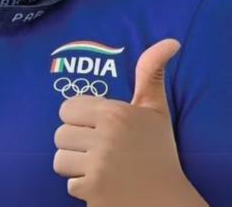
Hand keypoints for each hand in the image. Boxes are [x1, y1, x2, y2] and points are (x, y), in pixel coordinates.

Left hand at [53, 38, 204, 206]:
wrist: (168, 200)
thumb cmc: (159, 151)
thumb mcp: (155, 111)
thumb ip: (151, 73)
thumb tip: (171, 41)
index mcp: (114, 114)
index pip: (67, 109)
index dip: (79, 119)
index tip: (98, 127)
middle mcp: (105, 138)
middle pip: (60, 135)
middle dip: (76, 144)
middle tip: (101, 150)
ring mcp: (98, 167)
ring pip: (60, 160)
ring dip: (76, 166)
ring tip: (102, 167)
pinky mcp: (93, 191)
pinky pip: (69, 184)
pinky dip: (83, 187)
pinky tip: (105, 185)